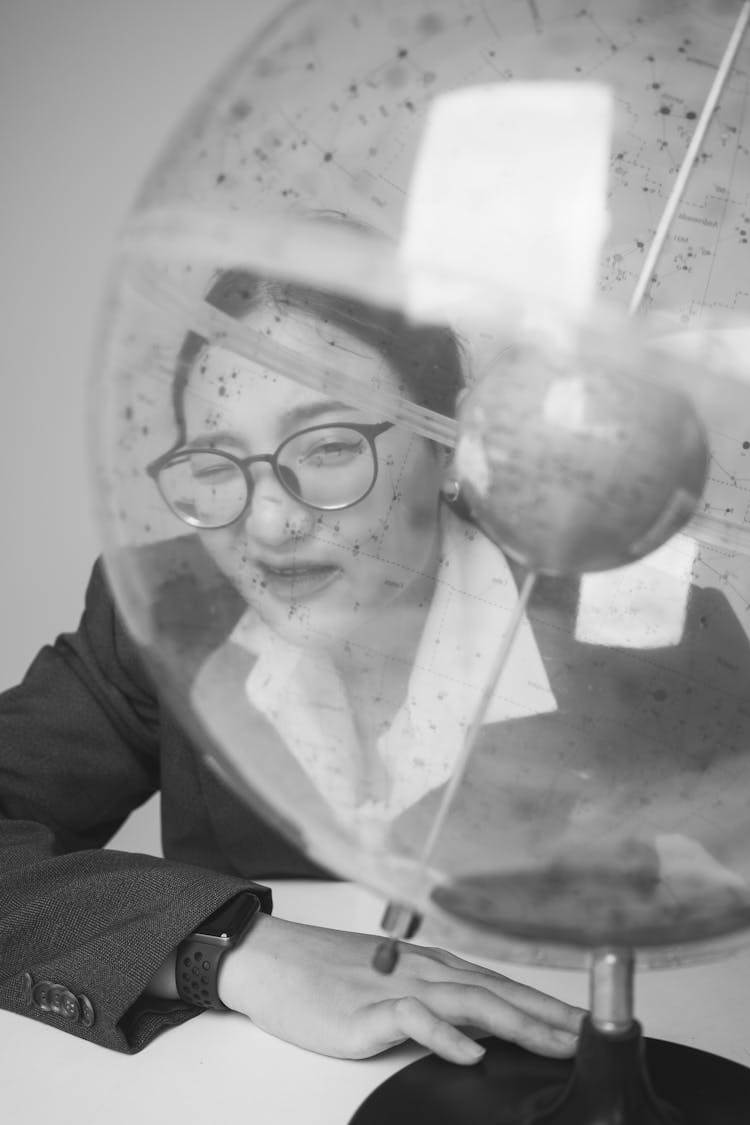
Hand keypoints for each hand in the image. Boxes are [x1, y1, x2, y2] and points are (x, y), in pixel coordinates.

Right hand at [218, 914, 583, 1063]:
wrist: (270, 959)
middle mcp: (422, 972)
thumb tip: (475, 1028)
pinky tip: (472, 1054)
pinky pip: (413, 1020)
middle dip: (548, 1015)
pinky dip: (445, 1036)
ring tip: (555, 1044)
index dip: (544, 1005)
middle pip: (496, 991)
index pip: (500, 985)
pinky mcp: (366, 1010)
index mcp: (429, 967)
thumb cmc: (323, 974)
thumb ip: (431, 1002)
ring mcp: (395, 988)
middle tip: (593, 1036)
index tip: (585, 1025)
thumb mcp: (387, 984)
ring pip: (468, 1001)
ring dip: (516, 1022)